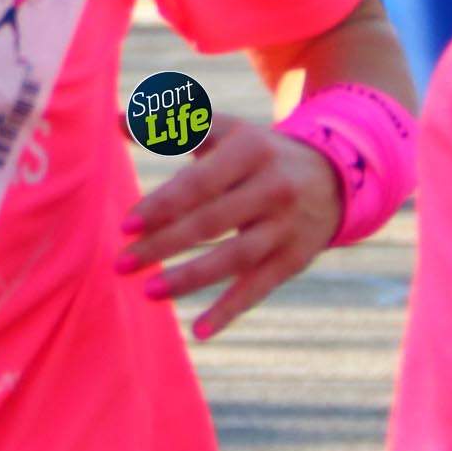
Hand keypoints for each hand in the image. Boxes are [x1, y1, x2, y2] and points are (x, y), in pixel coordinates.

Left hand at [117, 117, 347, 340]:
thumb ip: (173, 125)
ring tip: (148, 293)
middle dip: (163, 245)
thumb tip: (116, 119)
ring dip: (189, 279)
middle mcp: (273, 188)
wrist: (334, 177)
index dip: (162, 205)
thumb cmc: (259, 153)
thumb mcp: (226, 132)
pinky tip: (199, 331)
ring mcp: (286, 226)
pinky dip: (230, 311)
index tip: (126, 226)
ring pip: (233, 258)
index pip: (198, 183)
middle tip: (122, 264)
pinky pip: (258, 288)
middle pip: (210, 222)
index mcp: (250, 150)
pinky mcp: (294, 259)